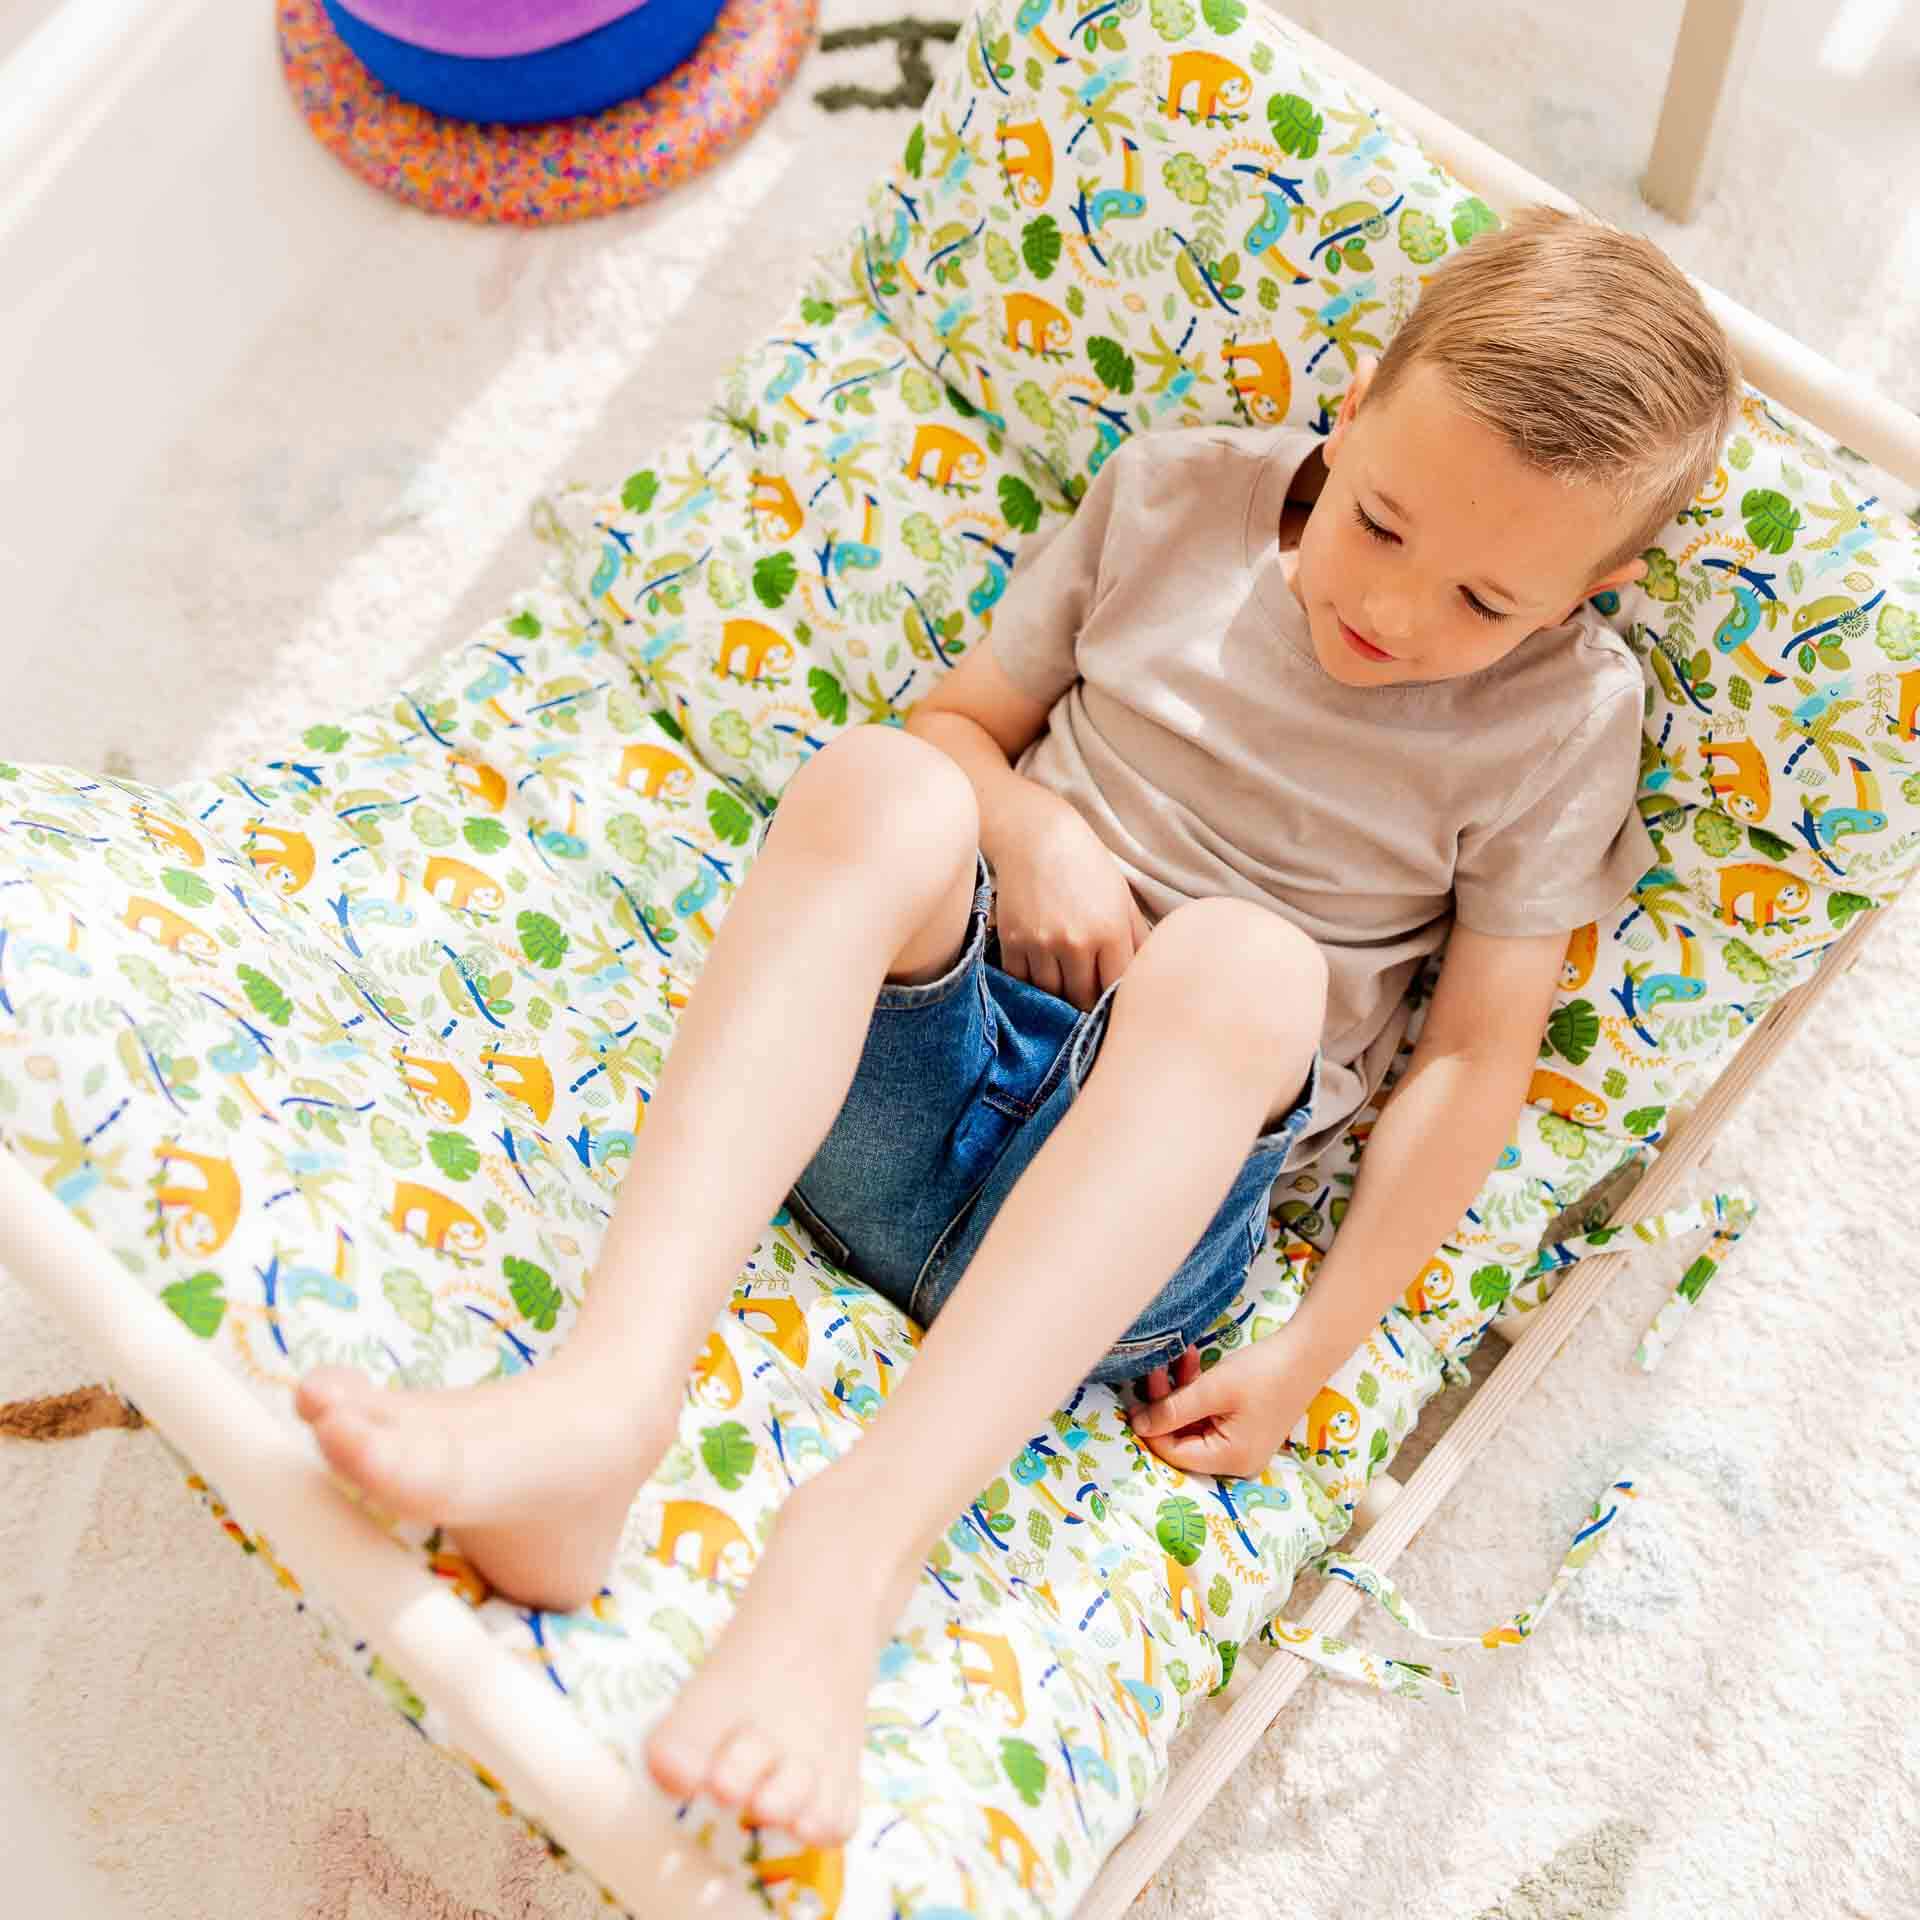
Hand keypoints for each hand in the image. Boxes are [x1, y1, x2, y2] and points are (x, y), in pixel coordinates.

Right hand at [991, 791, 1151, 1011]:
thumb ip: (1137, 939)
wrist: (1036, 837)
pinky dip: (1030, 984)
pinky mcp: (1012, 941)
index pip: (1114, 988)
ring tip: (1063, 988)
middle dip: (1087, 1003)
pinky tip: (1039, 975)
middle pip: (1082, 998)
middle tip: (1087, 1000)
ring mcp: (1040, 943)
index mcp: (1109, 931)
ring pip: (1051, 994)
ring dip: (1058, 995)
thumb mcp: (1122, 898)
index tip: (1111, 1002)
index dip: (1114, 1000)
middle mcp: (1075, 942)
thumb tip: (1147, 973)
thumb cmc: (1087, 866)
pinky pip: (1021, 981)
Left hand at [1124, 1337, 1310, 1478]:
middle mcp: (1235, 1460)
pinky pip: (1209, 1414)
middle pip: (1183, 1437)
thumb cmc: (1263, 1372)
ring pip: (1193, 1422)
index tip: (1132, 1401)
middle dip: (1166, 1403)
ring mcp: (1240, 1443)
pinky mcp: (1242, 1425)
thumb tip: (1138, 1427)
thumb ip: (1172, 1410)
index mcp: (1230, 1459)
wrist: (1307, 1352)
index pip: (1174, 1453)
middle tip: (1155, 1369)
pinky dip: (1198, 1391)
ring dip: (1181, 1391)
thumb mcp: (1212, 1389)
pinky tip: (1193, 1361)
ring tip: (1176, 1358)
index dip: (1150, 1428)